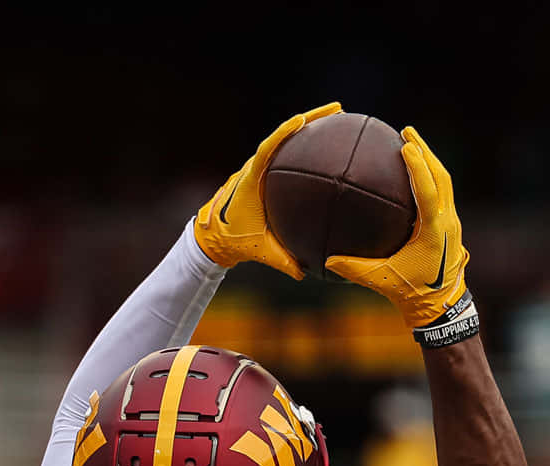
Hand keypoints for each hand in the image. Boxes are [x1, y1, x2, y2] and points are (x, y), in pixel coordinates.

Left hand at [194, 103, 342, 278]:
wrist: (213, 238)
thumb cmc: (234, 241)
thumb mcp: (260, 250)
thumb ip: (282, 260)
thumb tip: (304, 272)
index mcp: (251, 180)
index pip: (268, 149)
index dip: (285, 133)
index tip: (302, 120)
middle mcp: (254, 168)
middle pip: (283, 135)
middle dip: (310, 119)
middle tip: (336, 109)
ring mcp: (259, 168)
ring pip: (284, 141)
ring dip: (308, 127)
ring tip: (335, 118)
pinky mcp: (264, 173)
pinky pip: (285, 153)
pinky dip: (303, 145)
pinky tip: (325, 146)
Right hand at [325, 127, 469, 327]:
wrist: (442, 308)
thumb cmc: (411, 294)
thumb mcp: (381, 280)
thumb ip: (354, 269)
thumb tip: (326, 261)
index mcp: (434, 232)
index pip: (429, 192)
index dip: (419, 167)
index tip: (406, 146)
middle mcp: (447, 222)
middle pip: (442, 177)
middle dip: (425, 152)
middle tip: (407, 132)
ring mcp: (452, 223)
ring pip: (445, 183)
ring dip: (429, 162)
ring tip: (411, 144)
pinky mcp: (450, 227)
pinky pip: (442, 194)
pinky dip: (429, 178)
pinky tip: (413, 173)